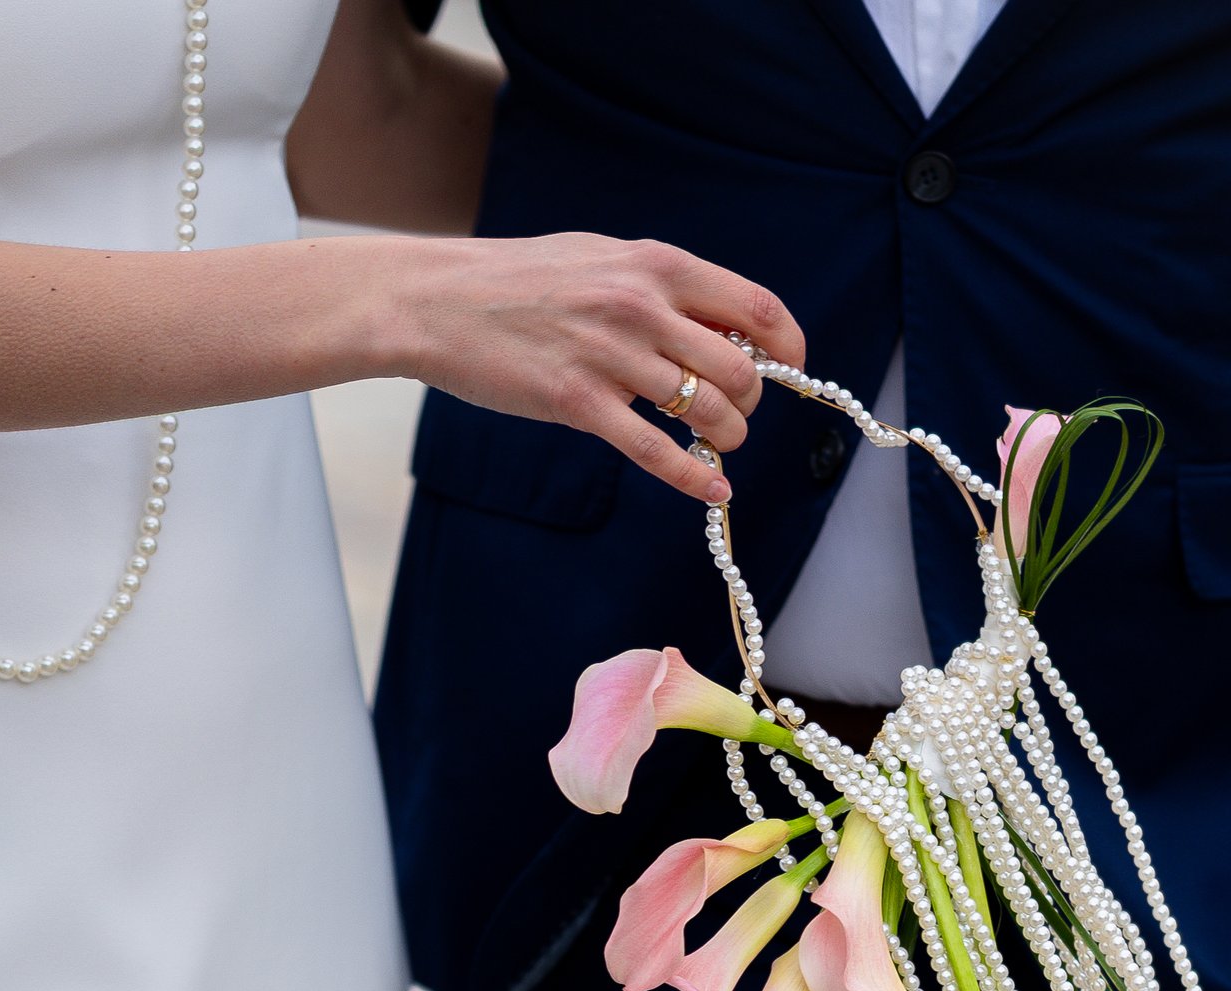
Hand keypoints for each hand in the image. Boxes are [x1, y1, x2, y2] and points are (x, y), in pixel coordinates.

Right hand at [392, 233, 802, 508]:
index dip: (788, 345)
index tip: (791, 368)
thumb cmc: (520, 282)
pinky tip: (713, 490)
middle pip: (740, 368)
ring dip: (724, 438)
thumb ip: (661, 288)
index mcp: (655, 264)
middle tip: (732, 413)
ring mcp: (612, 356)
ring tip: (714, 443)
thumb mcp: (602, 259)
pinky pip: (656, 451)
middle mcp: (642, 306)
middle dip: (750, 402)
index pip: (754, 306)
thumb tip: (722, 325)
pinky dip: (694, 477)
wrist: (439, 301)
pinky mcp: (579, 404)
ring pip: (707, 411)